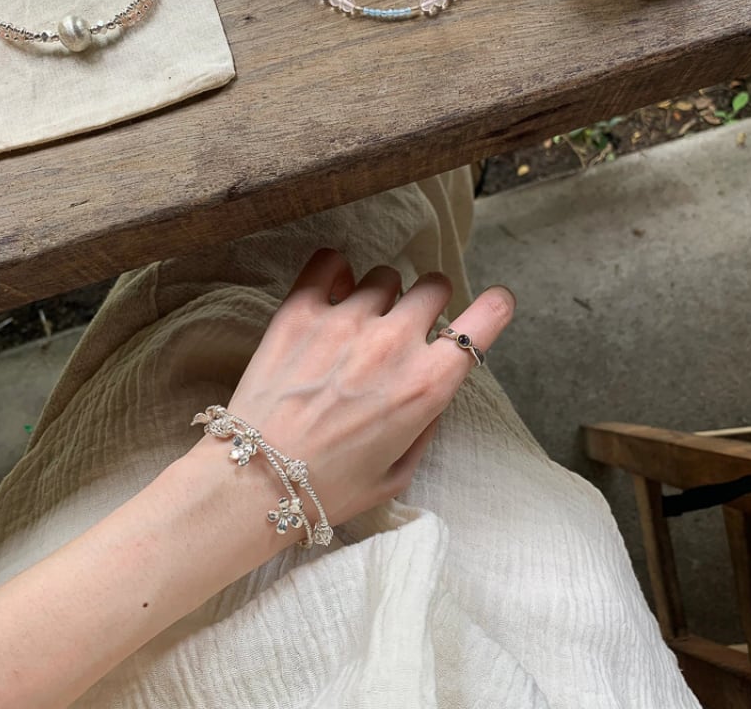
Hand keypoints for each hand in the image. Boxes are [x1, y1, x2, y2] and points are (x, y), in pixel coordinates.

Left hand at [225, 248, 514, 529]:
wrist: (255, 482)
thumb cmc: (331, 488)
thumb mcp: (400, 472)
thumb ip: (425, 423)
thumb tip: (428, 385)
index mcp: (426, 385)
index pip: (484, 321)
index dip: (495, 308)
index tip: (493, 305)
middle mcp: (393, 343)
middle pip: (433, 286)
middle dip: (429, 303)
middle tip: (407, 326)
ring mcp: (345, 320)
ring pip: (384, 276)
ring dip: (381, 296)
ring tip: (358, 323)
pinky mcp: (300, 311)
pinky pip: (329, 262)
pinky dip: (336, 272)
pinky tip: (331, 293)